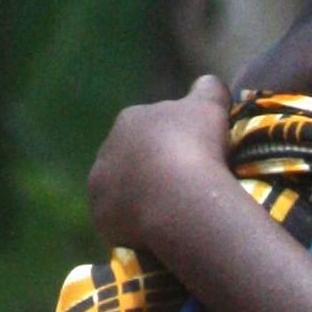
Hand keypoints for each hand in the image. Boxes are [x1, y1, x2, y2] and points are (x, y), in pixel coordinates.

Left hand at [88, 74, 233, 253]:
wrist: (179, 200)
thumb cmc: (196, 147)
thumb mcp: (211, 107)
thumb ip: (209, 89)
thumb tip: (208, 83)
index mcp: (131, 119)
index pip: (152, 127)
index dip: (174, 141)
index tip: (194, 156)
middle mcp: (107, 149)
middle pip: (134, 159)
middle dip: (153, 168)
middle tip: (184, 186)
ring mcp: (100, 185)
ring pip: (124, 190)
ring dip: (142, 197)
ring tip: (172, 211)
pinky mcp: (101, 217)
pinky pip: (120, 220)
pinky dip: (136, 224)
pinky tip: (159, 228)